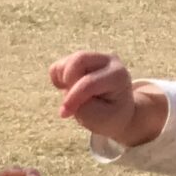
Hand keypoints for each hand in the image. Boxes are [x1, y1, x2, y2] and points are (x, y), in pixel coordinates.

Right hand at [51, 51, 166, 147]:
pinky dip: (57, 78)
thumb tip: (65, 90)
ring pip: (66, 62)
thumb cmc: (109, 116)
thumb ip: (81, 105)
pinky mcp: (82, 59)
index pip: (89, 82)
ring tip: (70, 96)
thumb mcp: (98, 118)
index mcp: (118, 76)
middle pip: (79, 60)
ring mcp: (95, 57)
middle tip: (68, 101)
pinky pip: (60, 65)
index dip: (72, 98)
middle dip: (67, 81)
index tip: (64, 114)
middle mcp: (109, 61)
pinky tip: (68, 89)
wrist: (116, 111)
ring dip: (62, 81)